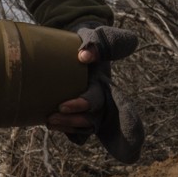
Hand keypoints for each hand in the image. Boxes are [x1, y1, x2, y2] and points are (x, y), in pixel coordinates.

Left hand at [47, 22, 143, 163]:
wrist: (76, 45)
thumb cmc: (88, 40)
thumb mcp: (95, 35)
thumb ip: (95, 42)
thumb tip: (84, 57)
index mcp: (107, 85)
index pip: (121, 106)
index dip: (128, 125)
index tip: (123, 141)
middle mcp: (101, 100)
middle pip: (96, 118)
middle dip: (79, 120)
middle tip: (58, 110)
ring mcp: (88, 109)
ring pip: (84, 126)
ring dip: (68, 125)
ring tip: (49, 119)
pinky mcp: (73, 112)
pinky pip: (74, 130)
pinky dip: (66, 130)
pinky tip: (51, 124)